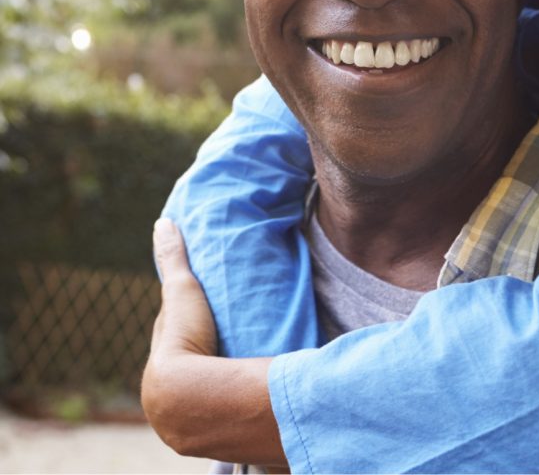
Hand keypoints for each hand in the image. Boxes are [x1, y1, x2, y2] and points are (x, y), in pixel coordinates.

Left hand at [142, 218, 284, 466]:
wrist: (193, 398)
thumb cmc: (185, 342)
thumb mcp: (183, 294)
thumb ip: (174, 259)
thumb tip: (163, 222)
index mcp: (159, 369)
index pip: (173, 343)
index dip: (189, 328)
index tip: (208, 319)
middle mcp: (167, 401)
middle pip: (188, 373)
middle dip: (203, 360)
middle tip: (230, 344)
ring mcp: (190, 426)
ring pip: (207, 399)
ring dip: (221, 389)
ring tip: (249, 373)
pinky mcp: (220, 438)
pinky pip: (229, 418)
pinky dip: (239, 409)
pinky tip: (258, 403)